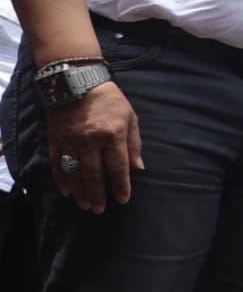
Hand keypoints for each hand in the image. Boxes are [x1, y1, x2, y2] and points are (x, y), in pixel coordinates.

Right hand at [47, 80, 142, 212]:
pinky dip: (61, 179)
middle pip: (94, 175)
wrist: (76, 81)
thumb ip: (134, 144)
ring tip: (85, 205)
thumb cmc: (110, 100)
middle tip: (100, 210)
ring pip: (75, 173)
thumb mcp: (130, 118)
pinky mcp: (56, 139)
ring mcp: (71, 141)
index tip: (123, 200)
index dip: (121, 186)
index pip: (118, 167)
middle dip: (98, 195)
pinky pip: (57, 163)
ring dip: (80, 192)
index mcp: (112, 135)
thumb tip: (138, 168)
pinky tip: (67, 191)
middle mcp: (91, 141)